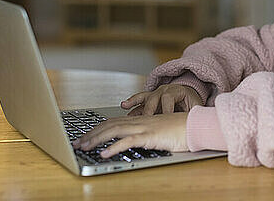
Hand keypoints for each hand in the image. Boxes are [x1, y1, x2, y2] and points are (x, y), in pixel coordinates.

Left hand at [72, 112, 188, 156]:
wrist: (196, 124)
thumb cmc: (181, 129)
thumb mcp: (159, 132)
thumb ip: (146, 135)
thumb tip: (133, 143)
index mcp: (141, 119)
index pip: (114, 122)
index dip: (98, 128)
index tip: (85, 136)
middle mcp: (140, 121)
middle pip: (110, 124)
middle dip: (91, 133)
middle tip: (77, 142)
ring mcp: (144, 127)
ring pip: (115, 130)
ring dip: (97, 139)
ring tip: (84, 146)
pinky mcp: (151, 135)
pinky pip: (129, 141)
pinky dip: (114, 147)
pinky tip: (105, 153)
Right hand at [121, 84, 202, 115]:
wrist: (188, 93)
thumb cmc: (191, 102)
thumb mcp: (196, 107)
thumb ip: (193, 113)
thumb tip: (194, 122)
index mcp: (177, 90)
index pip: (169, 99)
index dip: (166, 110)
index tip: (165, 120)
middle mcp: (164, 90)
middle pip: (154, 99)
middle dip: (149, 111)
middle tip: (146, 121)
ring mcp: (155, 93)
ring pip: (144, 98)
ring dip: (135, 105)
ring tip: (126, 110)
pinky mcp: (149, 98)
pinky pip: (139, 98)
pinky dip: (131, 102)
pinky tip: (124, 105)